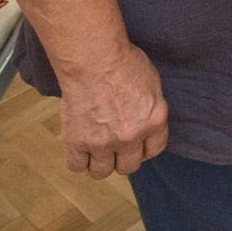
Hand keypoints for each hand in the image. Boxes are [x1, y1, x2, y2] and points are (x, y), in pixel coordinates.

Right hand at [57, 43, 168, 178]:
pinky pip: (76, 166)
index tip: (135, 146)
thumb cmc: (123, 62)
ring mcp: (104, 141)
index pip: (153, 150)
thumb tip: (146, 119)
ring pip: (102, 172)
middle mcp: (132, 136)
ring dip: (99, 162)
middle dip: (121, 158)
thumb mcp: (152, 83)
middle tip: (113, 146)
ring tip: (94, 149)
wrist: (94, 58)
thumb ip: (151, 107)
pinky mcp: (77, 141)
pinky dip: (77, 160)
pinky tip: (78, 148)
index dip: (142, 150)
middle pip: (128, 167)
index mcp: (154, 120)